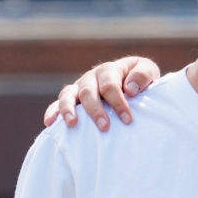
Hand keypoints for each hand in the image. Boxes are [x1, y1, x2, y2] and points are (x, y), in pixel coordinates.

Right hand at [42, 57, 161, 130]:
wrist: (133, 82)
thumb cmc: (140, 80)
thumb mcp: (148, 71)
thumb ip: (142, 75)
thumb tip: (129, 89)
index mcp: (110, 70)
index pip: (110, 86)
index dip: (118, 102)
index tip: (128, 119)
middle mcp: (91, 77)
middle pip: (89, 92)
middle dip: (96, 110)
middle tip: (105, 127)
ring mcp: (79, 87)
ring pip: (68, 95)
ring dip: (69, 109)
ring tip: (72, 124)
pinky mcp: (72, 98)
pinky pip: (57, 103)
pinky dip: (52, 111)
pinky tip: (49, 122)